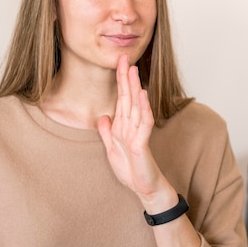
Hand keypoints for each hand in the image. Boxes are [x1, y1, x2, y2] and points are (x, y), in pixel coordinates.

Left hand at [97, 54, 165, 200]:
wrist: (144, 189)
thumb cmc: (132, 171)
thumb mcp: (112, 150)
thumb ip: (107, 133)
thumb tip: (103, 117)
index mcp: (123, 126)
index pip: (122, 99)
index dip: (120, 81)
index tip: (119, 64)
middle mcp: (131, 126)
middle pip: (129, 97)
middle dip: (126, 78)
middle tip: (125, 58)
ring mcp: (138, 134)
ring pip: (136, 106)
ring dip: (135, 88)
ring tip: (133, 70)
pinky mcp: (141, 144)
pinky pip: (143, 123)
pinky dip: (143, 108)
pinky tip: (143, 95)